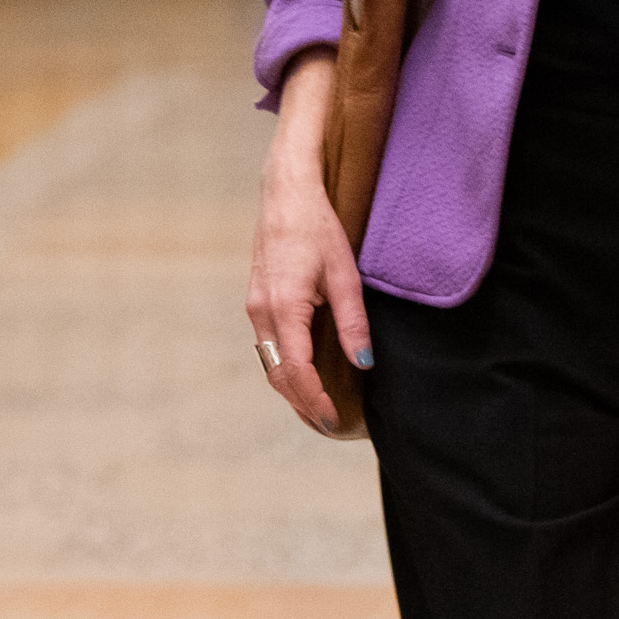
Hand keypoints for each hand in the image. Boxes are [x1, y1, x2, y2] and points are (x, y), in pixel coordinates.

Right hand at [241, 51, 363, 433]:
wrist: (286, 193)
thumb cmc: (317, 228)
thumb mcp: (345, 275)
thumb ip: (354, 323)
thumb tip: (363, 363)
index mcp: (284, 307)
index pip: (297, 371)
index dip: (315, 400)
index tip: (334, 420)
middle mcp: (262, 312)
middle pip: (279, 375)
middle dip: (302, 404)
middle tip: (330, 425)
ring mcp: (255, 307)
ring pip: (270, 363)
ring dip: (291, 390)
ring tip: (318, 408)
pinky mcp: (256, 301)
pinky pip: (268, 347)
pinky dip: (284, 368)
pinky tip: (303, 374)